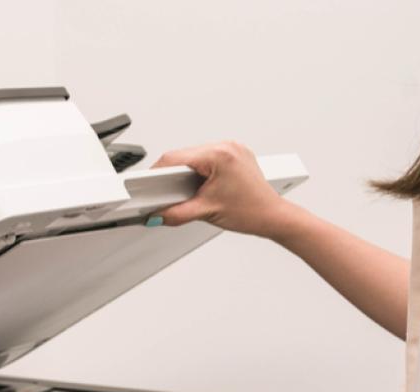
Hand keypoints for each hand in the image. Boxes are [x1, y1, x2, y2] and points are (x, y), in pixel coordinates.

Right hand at [153, 141, 293, 238]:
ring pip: (195, 157)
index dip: (157, 173)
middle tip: (167, 194)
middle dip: (172, 176)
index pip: (175, 158)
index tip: (147, 185)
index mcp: (219, 154)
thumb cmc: (251, 212)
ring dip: (186, 173)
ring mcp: (232, 149)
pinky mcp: (235, 155)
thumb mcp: (207, 212)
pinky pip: (208, 159)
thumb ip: (176, 213)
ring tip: (189, 192)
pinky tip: (201, 186)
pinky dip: (200, 172)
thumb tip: (157, 214)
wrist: (273, 216)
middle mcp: (226, 146)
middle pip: (183, 156)